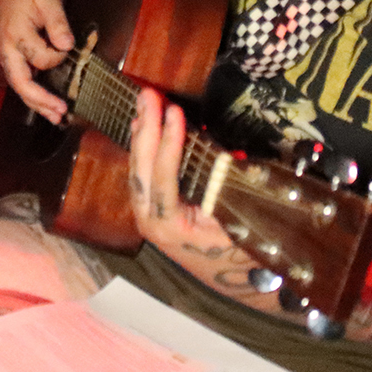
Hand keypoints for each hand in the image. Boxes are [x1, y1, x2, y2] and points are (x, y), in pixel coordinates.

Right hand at [0, 0, 73, 122]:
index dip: (57, 57)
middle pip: (20, 83)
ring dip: (37, 104)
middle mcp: (7, 49)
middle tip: (61, 113)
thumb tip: (67, 46)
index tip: (67, 46)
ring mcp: (7, 54)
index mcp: (15, 34)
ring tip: (56, 118)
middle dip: (40, 101)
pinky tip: (45, 104)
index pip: (39, 58)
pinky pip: (20, 79)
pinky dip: (33, 95)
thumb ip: (58, 23)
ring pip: (19, 86)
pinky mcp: (11, 55)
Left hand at [128, 88, 242, 263]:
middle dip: (146, 128)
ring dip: (141, 132)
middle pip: (141, 168)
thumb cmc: (234, 251)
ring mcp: (143, 213)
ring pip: (136, 168)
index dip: (168, 144)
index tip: (175, 112)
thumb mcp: (235, 225)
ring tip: (144, 102)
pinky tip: (141, 125)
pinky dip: (142, 146)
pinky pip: (140, 172)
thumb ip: (227, 195)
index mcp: (169, 226)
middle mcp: (148, 220)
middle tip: (149, 94)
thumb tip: (230, 159)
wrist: (224, 277)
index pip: (163, 179)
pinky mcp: (146, 207)